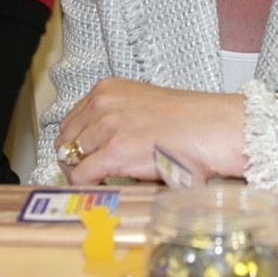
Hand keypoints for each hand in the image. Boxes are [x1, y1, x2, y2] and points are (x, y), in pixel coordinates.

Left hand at [56, 78, 246, 183]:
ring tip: (106, 181)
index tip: (87, 157)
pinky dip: (89, 186)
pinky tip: (107, 187)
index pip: (71, 121)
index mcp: (108, 89)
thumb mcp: (143, 105)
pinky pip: (81, 176)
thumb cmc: (189, 121)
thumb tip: (100, 144)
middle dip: (77, 160)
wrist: (212, 128)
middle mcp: (102, 103)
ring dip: (85, 174)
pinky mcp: (113, 152)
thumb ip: (118, 117)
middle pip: (65, 140)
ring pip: (70, 159)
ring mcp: (106, 127)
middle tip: (94, 174)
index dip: (78, 144)